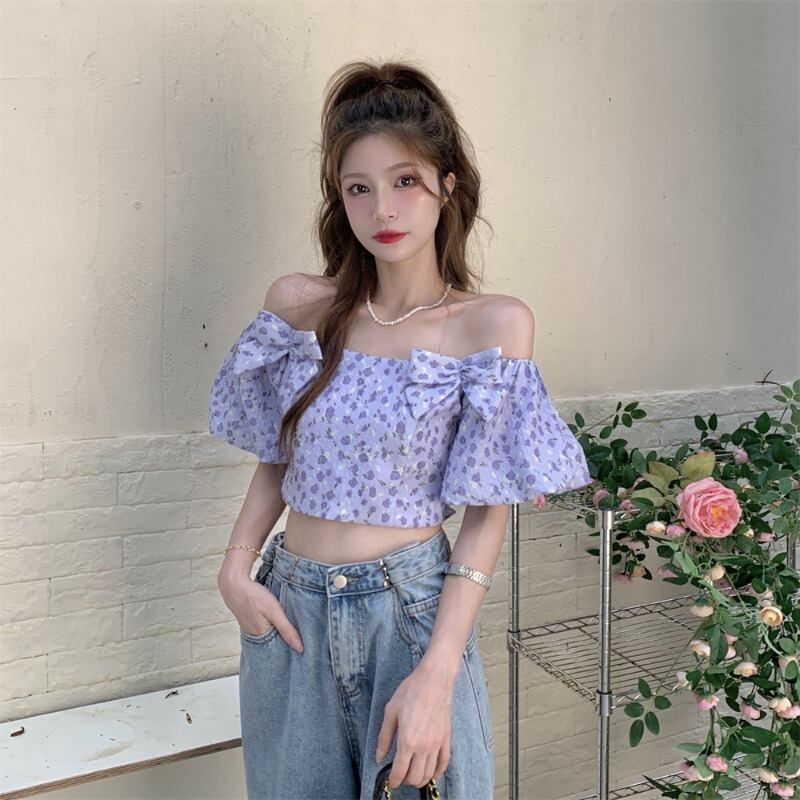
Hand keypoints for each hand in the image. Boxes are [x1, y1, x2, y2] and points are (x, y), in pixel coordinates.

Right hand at [217, 570, 303, 652]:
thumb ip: (287, 629)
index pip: (280, 651)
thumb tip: (300, 648)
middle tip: (302, 645)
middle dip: (286, 646)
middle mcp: (255, 638)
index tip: (305, 653)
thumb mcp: (274, 611)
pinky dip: (271, 630)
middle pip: (275, 646)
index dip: (292, 652)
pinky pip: (263, 632)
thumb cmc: (254, 596)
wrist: (234, 585)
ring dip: (279, 637)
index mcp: (262, 638)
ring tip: (292, 636)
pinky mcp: (249, 624)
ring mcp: (250, 632)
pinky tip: (277, 626)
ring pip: (269, 639)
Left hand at [374, 665, 452, 788]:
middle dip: (405, 781)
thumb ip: (384, 737)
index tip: (390, 781)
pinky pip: (444, 763)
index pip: (400, 771)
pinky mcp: (446, 739)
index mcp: (407, 740)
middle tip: (399, 775)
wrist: (434, 680)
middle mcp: (424, 746)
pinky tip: (431, 771)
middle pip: (415, 777)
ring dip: (420, 779)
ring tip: (412, 774)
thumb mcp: (391, 711)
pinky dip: (437, 772)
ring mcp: (437, 744)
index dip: (393, 781)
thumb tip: (379, 757)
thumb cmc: (411, 692)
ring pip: (429, 774)